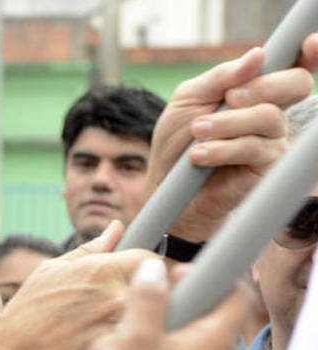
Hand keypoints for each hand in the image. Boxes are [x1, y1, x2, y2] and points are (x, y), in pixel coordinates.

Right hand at [0, 221, 148, 349]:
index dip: (148, 272)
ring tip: (140, 340)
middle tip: (146, 312)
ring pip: (160, 326)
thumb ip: (89, 250)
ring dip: (154, 330)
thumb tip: (116, 229)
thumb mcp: (50, 273)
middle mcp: (116, 298)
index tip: (141, 285)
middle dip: (157, 301)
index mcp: (102, 271)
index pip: (152, 261)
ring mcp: (119, 333)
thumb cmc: (25, 315)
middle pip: (165, 293)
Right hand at [73, 258, 248, 349]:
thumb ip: (147, 298)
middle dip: (142, 319)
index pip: (234, 292)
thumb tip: (154, 267)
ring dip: (121, 349)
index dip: (205, 277)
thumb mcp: (134, 339)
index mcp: (213, 342)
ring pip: (157, 344)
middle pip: (184, 317)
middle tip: (120, 327)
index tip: (170, 277)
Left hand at [148, 42, 317, 241]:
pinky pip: (255, 148)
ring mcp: (274, 138)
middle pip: (296, 84)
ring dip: (227, 123)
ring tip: (197, 133)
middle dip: (262, 86)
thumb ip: (220, 77)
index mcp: (256, 87)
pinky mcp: (267, 166)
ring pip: (269, 117)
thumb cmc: (178, 140)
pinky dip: (223, 148)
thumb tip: (257, 55)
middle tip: (229, 97)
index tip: (311, 43)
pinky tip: (199, 155)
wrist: (167, 185)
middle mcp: (272, 110)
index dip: (310, 52)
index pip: (293, 65)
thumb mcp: (188, 100)